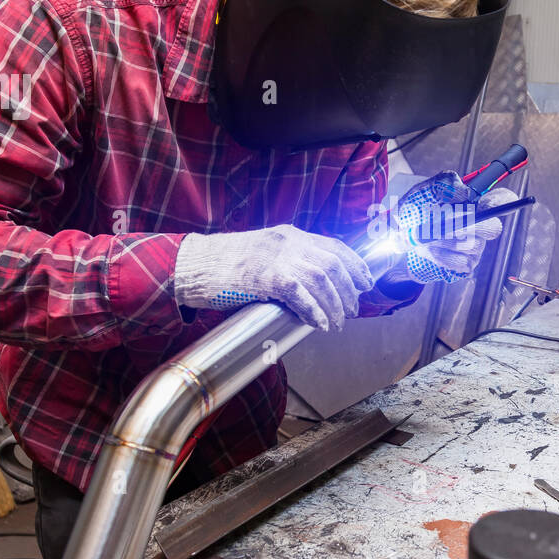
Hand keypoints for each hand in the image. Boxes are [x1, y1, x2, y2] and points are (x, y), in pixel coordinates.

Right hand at [173, 225, 373, 330]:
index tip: (366, 282)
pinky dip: (314, 310)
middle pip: (333, 265)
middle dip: (348, 291)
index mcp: (289, 234)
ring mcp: (277, 257)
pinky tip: (318, 324)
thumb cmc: (223, 265)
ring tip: (336, 323)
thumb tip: (313, 286)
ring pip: (322, 280)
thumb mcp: (263, 253)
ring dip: (334, 306)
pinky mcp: (265, 276)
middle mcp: (288, 242)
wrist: (192, 265)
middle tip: (351, 311)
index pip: (334, 246)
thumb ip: (287, 262)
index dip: (355, 265)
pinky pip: (300, 294)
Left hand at [404, 186, 519, 282]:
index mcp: (476, 202)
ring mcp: (477, 247)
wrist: (402, 237)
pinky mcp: (466, 265)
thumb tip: (465, 194)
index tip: (487, 205)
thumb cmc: (417, 210)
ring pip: (471, 245)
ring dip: (442, 239)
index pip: (502, 199)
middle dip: (467, 225)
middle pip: (492, 228)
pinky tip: (428, 248)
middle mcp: (482, 225)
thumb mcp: (425, 191)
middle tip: (444, 223)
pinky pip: (459, 261)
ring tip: (422, 234)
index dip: (501, 202)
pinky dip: (439, 255)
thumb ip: (445, 186)